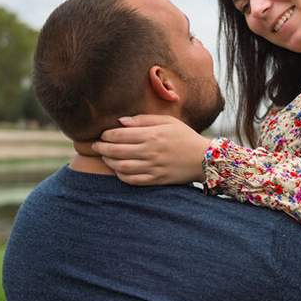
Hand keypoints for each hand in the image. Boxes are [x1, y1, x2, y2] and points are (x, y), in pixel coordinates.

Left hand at [92, 115, 211, 185]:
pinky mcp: (156, 179)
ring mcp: (153, 167)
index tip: (102, 134)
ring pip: (121, 167)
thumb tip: (121, 121)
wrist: (204, 158)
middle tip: (96, 146)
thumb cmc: (184, 136)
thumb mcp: (167, 121)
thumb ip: (143, 120)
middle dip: (102, 148)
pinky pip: (132, 180)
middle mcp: (150, 152)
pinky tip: (118, 170)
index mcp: (152, 135)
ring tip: (105, 158)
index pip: (120, 135)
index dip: (106, 135)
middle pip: (117, 151)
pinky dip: (121, 176)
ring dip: (109, 162)